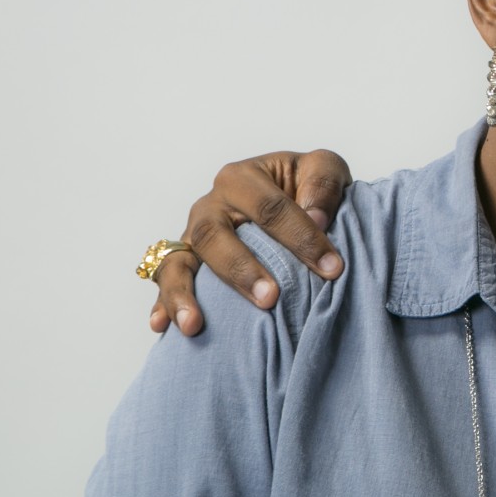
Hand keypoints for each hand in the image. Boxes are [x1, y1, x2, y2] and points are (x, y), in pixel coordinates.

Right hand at [148, 149, 353, 335]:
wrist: (292, 201)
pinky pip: (166, 281)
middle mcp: (211, 205)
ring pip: (178, 261)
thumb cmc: (307, 188)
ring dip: (184, 293)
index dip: (301, 237)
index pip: (270, 207)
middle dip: (242, 269)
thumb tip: (316, 218)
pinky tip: (164, 326)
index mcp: (243, 177)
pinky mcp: (185, 262)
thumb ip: (323, 184)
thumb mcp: (325, 169)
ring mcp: (192, 235)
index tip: (332, 268)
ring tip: (195, 324)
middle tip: (270, 298)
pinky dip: (163, 304)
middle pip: (214, 235)